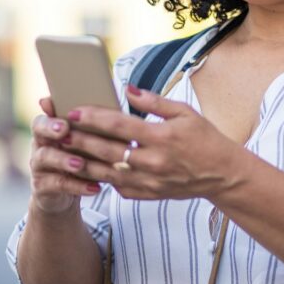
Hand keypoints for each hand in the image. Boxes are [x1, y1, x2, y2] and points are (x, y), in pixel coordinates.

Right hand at [27, 97, 102, 215]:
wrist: (66, 193)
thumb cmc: (81, 158)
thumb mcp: (87, 140)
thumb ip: (96, 124)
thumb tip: (124, 100)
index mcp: (52, 128)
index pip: (46, 113)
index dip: (51, 111)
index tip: (61, 109)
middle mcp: (41, 143)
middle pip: (39, 131)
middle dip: (51, 128)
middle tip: (65, 129)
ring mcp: (39, 166)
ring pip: (46, 158)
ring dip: (64, 159)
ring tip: (80, 163)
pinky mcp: (43, 187)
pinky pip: (58, 184)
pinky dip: (78, 186)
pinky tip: (95, 187)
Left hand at [61, 85, 245, 201]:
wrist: (222, 174)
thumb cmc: (205, 138)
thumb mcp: (185, 113)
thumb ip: (154, 102)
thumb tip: (128, 89)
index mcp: (160, 137)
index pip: (119, 125)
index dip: (93, 118)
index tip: (74, 111)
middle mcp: (153, 161)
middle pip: (107, 150)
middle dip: (80, 140)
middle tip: (60, 131)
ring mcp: (149, 181)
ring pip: (107, 173)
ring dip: (84, 162)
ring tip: (65, 152)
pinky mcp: (148, 194)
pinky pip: (118, 187)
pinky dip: (102, 178)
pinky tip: (89, 168)